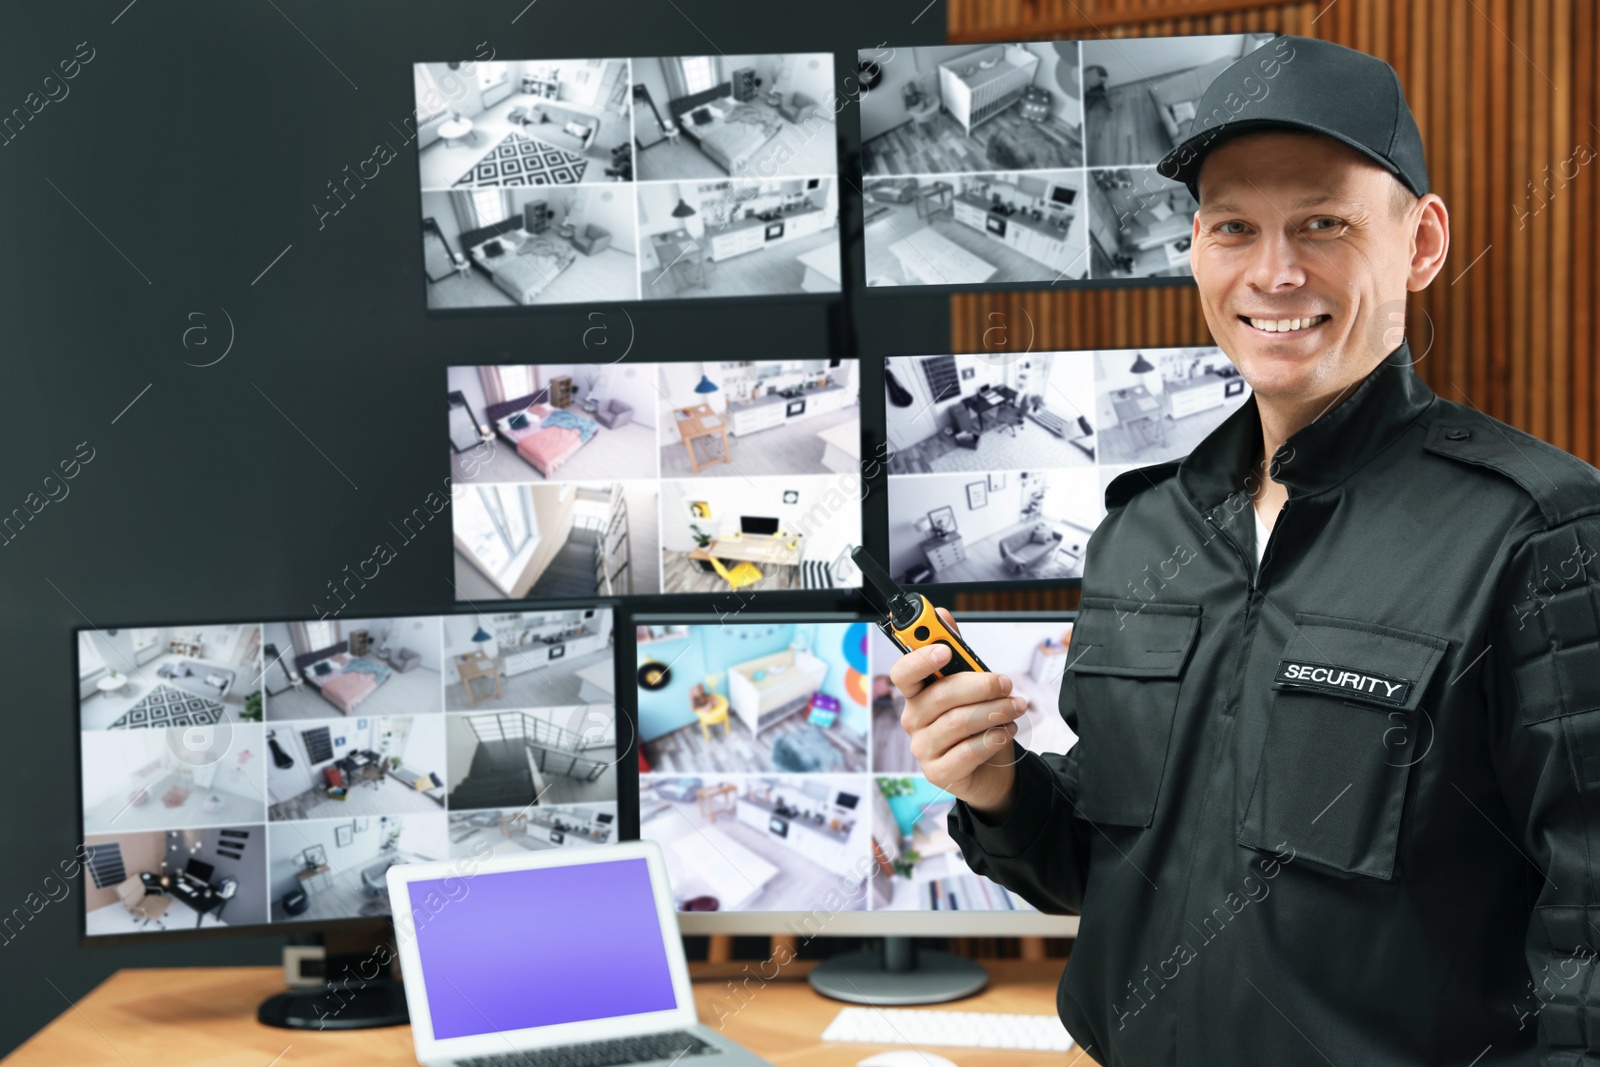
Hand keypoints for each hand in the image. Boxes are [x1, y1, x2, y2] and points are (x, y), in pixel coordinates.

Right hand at [887, 607, 1024, 819]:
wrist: (992, 767)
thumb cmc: (977, 720)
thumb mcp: (971, 683)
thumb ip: (958, 651)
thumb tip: (941, 613)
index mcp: (916, 692)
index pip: (902, 673)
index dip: (919, 659)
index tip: (945, 650)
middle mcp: (913, 719)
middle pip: (939, 696)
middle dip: (979, 686)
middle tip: (1006, 683)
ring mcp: (922, 748)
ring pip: (957, 723)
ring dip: (993, 711)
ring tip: (1015, 707)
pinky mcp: (938, 772)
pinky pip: (966, 752)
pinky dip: (991, 739)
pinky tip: (1005, 731)